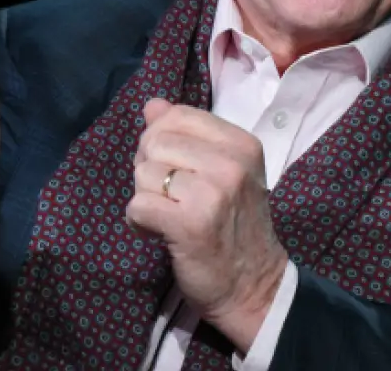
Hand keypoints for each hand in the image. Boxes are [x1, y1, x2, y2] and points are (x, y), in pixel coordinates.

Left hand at [126, 98, 288, 352]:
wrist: (253, 285)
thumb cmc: (235, 225)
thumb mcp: (223, 171)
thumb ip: (188, 134)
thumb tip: (152, 105)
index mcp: (242, 143)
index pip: (177, 116)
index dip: (162, 141)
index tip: (177, 170)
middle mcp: (231, 162)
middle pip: (155, 142)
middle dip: (151, 170)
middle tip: (171, 197)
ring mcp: (212, 193)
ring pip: (144, 173)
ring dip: (146, 197)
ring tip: (169, 216)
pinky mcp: (190, 224)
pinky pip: (138, 205)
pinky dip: (138, 221)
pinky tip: (157, 232)